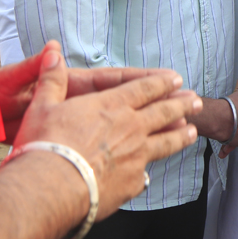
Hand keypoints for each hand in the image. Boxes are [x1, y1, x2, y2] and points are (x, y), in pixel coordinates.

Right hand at [10, 44, 200, 219]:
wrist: (52, 187)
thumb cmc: (46, 145)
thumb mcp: (42, 106)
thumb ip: (51, 79)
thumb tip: (51, 51)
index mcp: (113, 105)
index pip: (144, 88)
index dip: (161, 82)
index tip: (176, 79)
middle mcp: (131, 127)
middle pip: (164, 112)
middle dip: (181, 104)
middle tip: (195, 101)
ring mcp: (136, 155)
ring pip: (166, 142)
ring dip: (180, 135)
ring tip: (192, 132)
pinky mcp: (132, 181)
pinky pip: (144, 175)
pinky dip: (146, 174)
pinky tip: (148, 176)